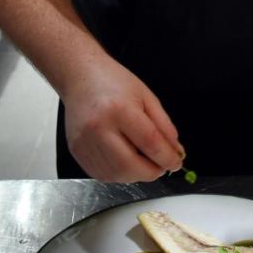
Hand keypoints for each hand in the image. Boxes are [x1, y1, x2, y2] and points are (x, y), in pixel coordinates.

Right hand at [63, 57, 184, 182]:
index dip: (167, 158)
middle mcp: (99, 128)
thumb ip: (163, 126)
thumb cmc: (114, 82)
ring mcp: (85, 142)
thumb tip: (175, 151)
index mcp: (120, 110)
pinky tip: (126, 163)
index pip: (150, 142)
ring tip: (144, 164)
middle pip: (130, 165)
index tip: (176, 163)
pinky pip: (101, 174)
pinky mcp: (76, 151)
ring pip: (116, 174)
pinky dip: (119, 174)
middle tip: (161, 167)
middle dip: (151, 172)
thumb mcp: (146, 97)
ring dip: (135, 175)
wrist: (80, 76)